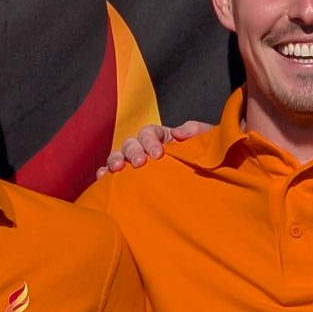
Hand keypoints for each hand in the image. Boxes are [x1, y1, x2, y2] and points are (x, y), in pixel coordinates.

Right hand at [95, 122, 212, 176]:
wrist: (209, 179)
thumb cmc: (205, 157)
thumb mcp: (205, 140)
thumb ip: (194, 131)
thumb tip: (177, 133)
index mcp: (162, 137)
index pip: (149, 132)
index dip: (150, 141)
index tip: (158, 154)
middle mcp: (145, 148)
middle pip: (131, 143)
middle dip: (133, 151)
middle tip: (140, 163)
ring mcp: (136, 163)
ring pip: (119, 156)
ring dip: (116, 160)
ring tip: (118, 169)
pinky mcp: (130, 179)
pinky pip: (113, 174)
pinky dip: (105, 173)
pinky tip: (103, 178)